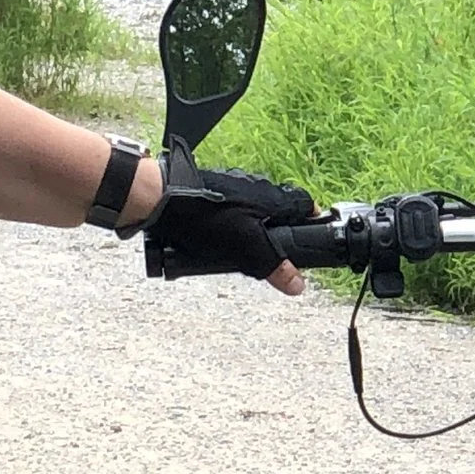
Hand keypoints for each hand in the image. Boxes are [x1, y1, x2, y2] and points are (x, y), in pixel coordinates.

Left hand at [141, 164, 319, 288]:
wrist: (162, 199)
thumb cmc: (205, 216)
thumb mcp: (246, 246)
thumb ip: (273, 265)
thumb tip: (297, 284)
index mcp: (271, 197)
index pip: (304, 204)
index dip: (311, 222)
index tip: (312, 237)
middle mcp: (255, 189)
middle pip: (279, 211)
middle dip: (280, 232)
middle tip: (277, 254)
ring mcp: (232, 189)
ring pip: (253, 213)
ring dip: (252, 232)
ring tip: (244, 253)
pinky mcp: (211, 194)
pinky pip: (229, 214)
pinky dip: (229, 229)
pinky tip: (217, 243)